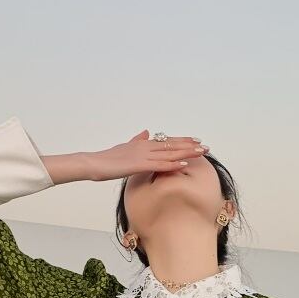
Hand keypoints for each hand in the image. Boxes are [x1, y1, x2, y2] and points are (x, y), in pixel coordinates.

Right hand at [87, 129, 208, 181]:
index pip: (166, 141)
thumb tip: (145, 132)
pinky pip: (160, 165)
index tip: (195, 141)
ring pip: (169, 153)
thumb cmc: (106, 159)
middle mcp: (145, 146)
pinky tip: (185, 164)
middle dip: (189, 145)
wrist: (93, 163)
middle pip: (172, 145)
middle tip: (205, 146)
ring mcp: (143, 155)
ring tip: (201, 152)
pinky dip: (173, 164)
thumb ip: (136, 140)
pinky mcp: (139, 165)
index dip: (182, 141)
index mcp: (142, 143)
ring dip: (187, 152)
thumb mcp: (124, 147)